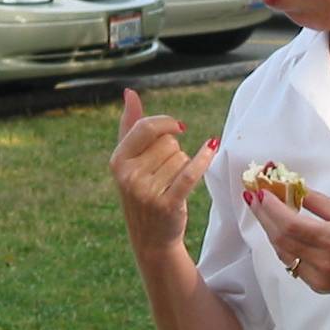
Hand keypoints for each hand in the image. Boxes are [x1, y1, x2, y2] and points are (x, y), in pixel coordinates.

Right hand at [109, 89, 217, 256]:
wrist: (151, 237)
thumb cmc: (142, 191)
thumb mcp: (129, 160)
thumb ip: (129, 124)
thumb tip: (129, 92)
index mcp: (117, 161)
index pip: (146, 128)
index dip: (166, 123)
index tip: (179, 127)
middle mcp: (128, 176)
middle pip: (167, 143)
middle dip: (173, 152)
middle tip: (164, 174)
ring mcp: (146, 192)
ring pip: (181, 157)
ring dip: (183, 166)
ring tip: (171, 184)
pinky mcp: (167, 204)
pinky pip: (190, 173)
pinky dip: (203, 159)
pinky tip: (211, 147)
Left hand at [245, 186, 329, 306]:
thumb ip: (321, 204)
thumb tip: (295, 190)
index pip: (290, 224)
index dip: (270, 208)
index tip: (260, 192)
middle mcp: (322, 262)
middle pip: (280, 239)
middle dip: (264, 217)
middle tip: (253, 198)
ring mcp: (318, 278)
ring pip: (282, 253)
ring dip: (271, 232)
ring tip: (263, 212)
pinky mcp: (318, 287)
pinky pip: (292, 265)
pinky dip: (283, 247)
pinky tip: (281, 233)